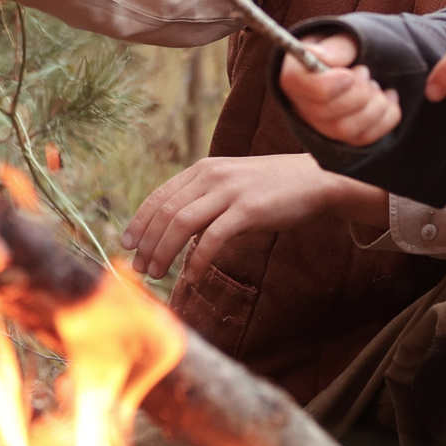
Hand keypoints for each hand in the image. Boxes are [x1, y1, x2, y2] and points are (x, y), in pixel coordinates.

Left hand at [120, 152, 390, 279]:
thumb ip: (205, 198)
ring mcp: (229, 191)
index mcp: (203, 169)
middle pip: (165, 212)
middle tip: (140, 267)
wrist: (317, 179)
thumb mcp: (232, 183)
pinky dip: (198, 260)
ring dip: (164, 252)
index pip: (159, 196)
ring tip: (157, 273)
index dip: (139, 221)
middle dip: (148, 243)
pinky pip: (213, 238)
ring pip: (181, 223)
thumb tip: (178, 227)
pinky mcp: (248, 210)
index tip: (128, 243)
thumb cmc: (273, 187)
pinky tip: (192, 277)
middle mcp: (211, 176)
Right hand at [276, 32, 403, 145]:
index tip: (350, 74)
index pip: (297, 86)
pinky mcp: (342, 138)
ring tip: (375, 85)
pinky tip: (388, 98)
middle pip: (324, 114)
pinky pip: (364, 138)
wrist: (358, 63)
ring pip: (345, 130)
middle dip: (356, 94)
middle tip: (365, 72)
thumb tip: (324, 57)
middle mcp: (300, 104)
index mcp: (294, 73)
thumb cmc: (346, 50)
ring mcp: (320, 126)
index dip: (328, 84)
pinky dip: (386, 117)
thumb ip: (336, 47)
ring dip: (373, 106)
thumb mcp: (343, 38)